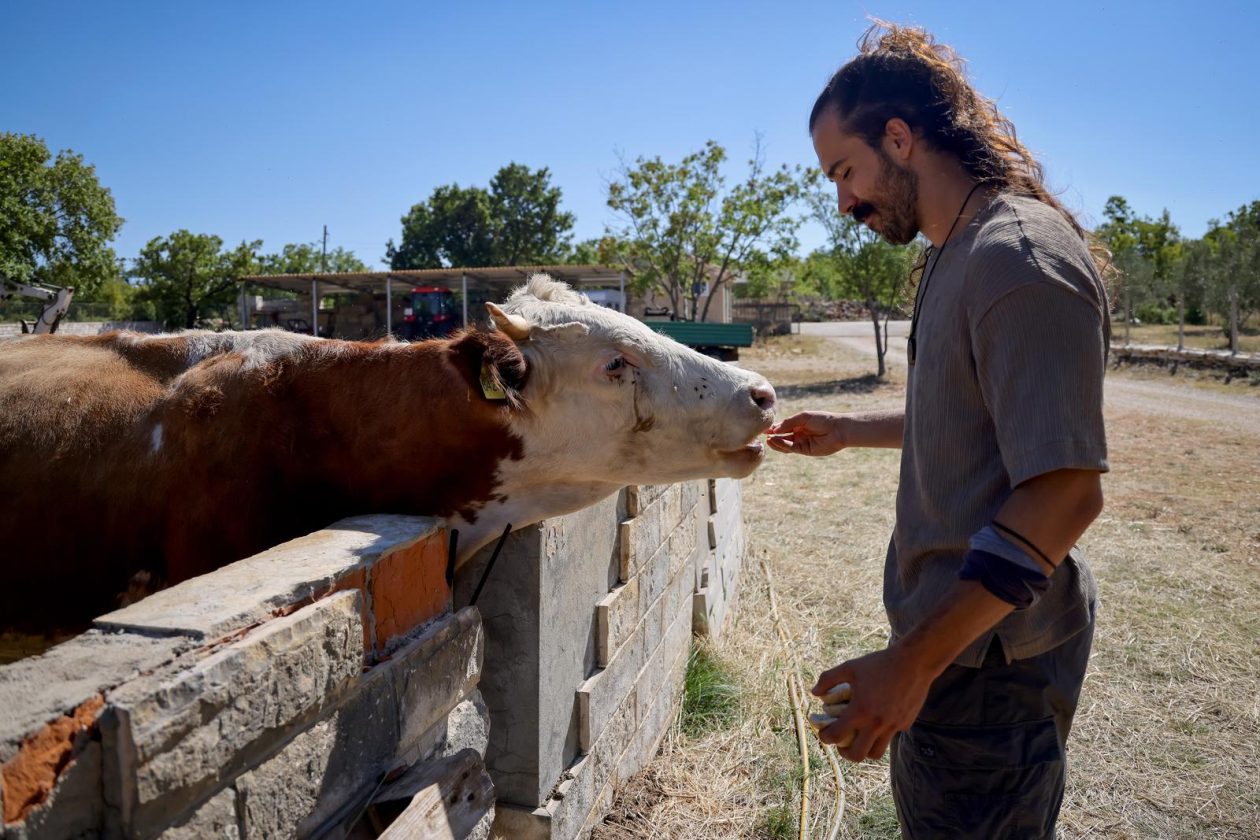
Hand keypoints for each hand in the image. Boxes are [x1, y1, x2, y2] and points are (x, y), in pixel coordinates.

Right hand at [765, 411, 845, 456]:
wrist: (838, 429)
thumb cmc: (822, 419)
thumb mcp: (803, 417)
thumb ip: (789, 423)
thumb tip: (774, 429)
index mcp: (798, 425)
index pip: (783, 427)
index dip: (774, 428)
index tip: (764, 428)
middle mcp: (798, 434)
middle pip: (782, 436)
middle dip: (773, 436)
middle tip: (762, 435)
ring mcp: (801, 443)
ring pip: (785, 444)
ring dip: (776, 442)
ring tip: (768, 439)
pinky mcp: (804, 450)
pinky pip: (791, 448)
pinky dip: (782, 445)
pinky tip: (775, 441)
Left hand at [811, 645, 937, 761]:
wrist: (914, 662)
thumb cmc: (880, 663)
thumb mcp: (850, 667)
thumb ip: (828, 679)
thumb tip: (815, 692)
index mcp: (860, 711)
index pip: (837, 736)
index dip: (825, 738)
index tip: (824, 735)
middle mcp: (877, 724)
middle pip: (857, 755)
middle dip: (845, 753)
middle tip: (842, 744)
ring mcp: (893, 726)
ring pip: (876, 752)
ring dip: (865, 749)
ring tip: (859, 740)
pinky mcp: (905, 724)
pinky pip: (890, 737)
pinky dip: (882, 735)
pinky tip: (879, 721)